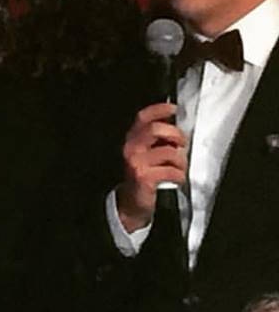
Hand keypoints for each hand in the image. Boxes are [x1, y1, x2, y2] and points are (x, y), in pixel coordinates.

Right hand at [115, 102, 186, 232]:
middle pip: (155, 130)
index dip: (159, 110)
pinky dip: (180, 175)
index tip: (174, 108)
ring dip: (181, 160)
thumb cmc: (143, 175)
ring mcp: (136, 162)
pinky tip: (176, 178)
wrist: (131, 203)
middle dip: (174, 134)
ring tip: (179, 166)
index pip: (143, 117)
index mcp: (132, 139)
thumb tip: (176, 128)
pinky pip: (172, 171)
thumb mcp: (144, 154)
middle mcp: (131, 148)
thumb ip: (155, 140)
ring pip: (168, 152)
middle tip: (181, 142)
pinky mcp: (144, 177)